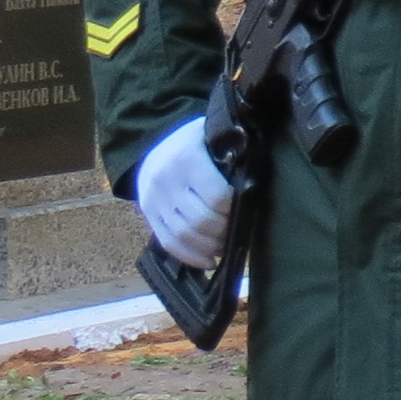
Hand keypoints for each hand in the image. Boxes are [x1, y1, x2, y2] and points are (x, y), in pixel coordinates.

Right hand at [135, 117, 233, 271]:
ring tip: (225, 246)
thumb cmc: (198, 143)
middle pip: (200, 220)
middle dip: (224, 232)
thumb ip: (234, 156)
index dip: (234, 209)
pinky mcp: (147, 215)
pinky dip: (190, 256)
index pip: (217, 196)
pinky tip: (209, 261)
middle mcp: (165, 180)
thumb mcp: (216, 138)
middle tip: (238, 232)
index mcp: (186, 158)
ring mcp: (153, 200)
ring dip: (210, 247)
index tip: (245, 210)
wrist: (157, 147)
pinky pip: (167, 242)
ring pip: (183, 235)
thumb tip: (253, 187)